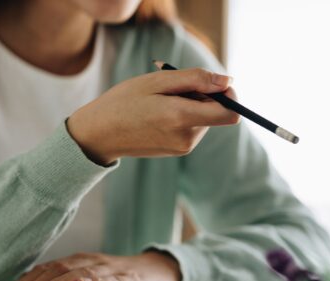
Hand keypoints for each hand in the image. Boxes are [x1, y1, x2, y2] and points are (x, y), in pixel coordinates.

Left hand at [0, 251, 181, 280]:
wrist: (156, 271)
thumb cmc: (117, 280)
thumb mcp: (89, 279)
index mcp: (76, 262)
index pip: (45, 270)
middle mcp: (89, 261)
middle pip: (57, 269)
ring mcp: (108, 269)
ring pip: (80, 272)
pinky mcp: (127, 278)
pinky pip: (110, 279)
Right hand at [67, 65, 239, 164]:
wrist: (99, 134)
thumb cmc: (124, 102)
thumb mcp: (158, 81)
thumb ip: (196, 80)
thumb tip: (228, 81)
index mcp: (181, 118)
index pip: (230, 113)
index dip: (230, 96)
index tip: (217, 83)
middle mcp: (187, 138)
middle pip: (217, 113)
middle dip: (204, 96)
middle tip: (172, 88)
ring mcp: (183, 147)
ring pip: (205, 120)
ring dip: (192, 105)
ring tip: (161, 101)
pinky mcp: (178, 151)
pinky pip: (193, 128)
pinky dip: (183, 116)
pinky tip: (159, 113)